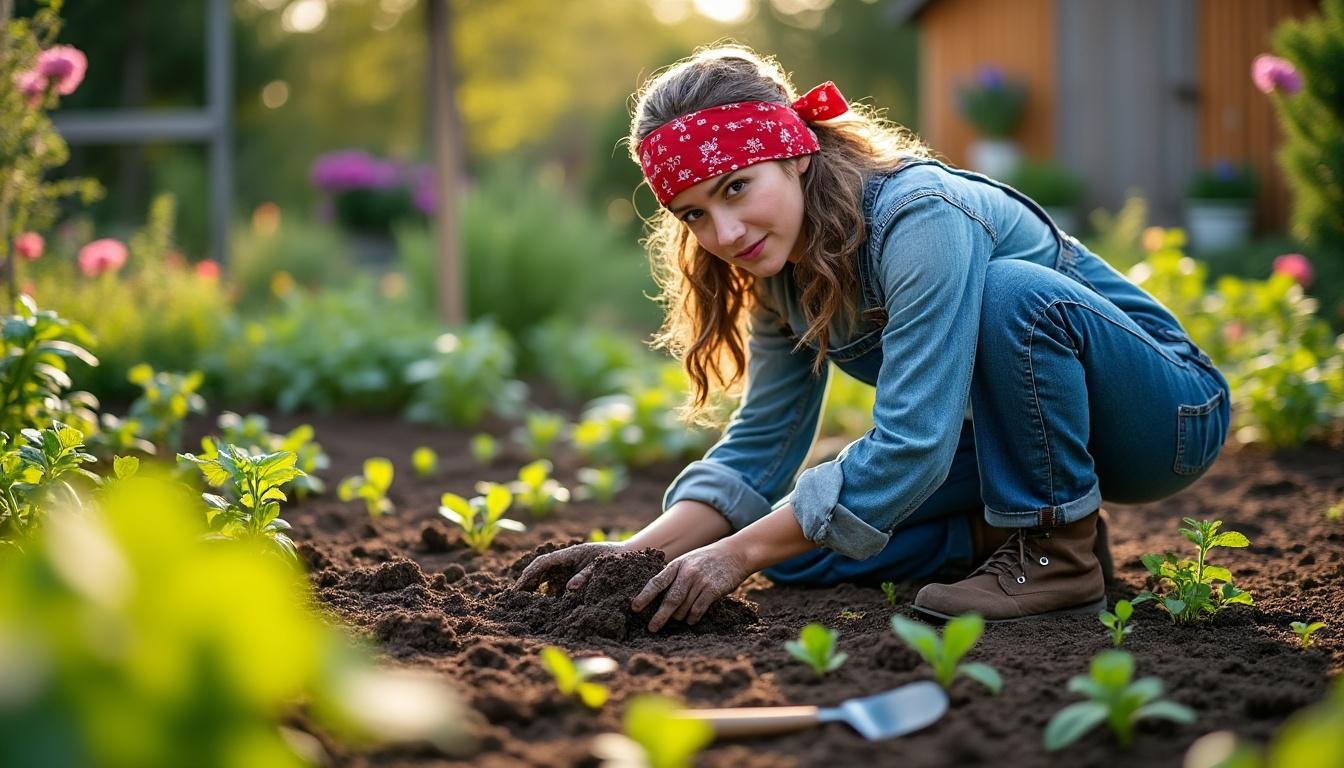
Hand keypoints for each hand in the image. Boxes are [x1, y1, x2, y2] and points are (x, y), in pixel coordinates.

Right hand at [514, 541, 627, 592]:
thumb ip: (585, 576)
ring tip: (525, 597)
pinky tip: (543, 598)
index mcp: (571, 553)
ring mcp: (570, 563)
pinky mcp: (574, 570)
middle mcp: (567, 557)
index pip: (544, 562)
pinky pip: (557, 578)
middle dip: (528, 579)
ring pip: (547, 572)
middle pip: (542, 567)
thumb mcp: (600, 567)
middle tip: (517, 595)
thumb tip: (569, 588)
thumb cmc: (615, 558)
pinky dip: (547, 587)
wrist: (627, 553)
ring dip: (536, 583)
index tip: (520, 586)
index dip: (530, 574)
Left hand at [630, 540, 751, 632]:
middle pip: (670, 600)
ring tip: (680, 619)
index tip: (634, 608)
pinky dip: (693, 618)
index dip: (644, 596)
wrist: (734, 554)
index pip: (656, 582)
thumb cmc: (707, 560)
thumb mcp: (687, 561)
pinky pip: (698, 610)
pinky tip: (691, 620)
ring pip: (684, 607)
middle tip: (652, 628)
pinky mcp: (713, 589)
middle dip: (660, 616)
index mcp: (676, 565)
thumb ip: (674, 575)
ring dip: (680, 617)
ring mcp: (700, 581)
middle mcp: (687, 572)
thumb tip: (657, 597)